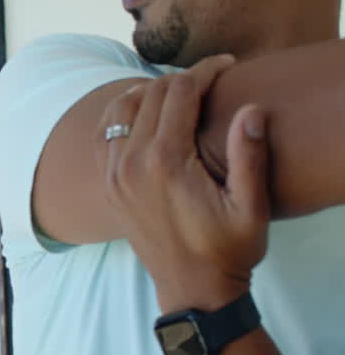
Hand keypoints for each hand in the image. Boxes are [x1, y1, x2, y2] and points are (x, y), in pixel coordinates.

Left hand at [97, 55, 270, 312]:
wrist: (193, 289)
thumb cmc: (228, 251)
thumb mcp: (250, 207)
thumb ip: (249, 156)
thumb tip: (250, 109)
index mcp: (165, 162)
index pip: (179, 92)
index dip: (205, 70)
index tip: (227, 64)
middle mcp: (131, 163)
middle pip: (150, 94)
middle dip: (182, 78)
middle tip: (211, 78)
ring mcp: (113, 174)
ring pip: (121, 108)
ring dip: (148, 91)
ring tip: (179, 92)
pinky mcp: (108, 185)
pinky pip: (104, 134)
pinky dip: (120, 113)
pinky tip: (142, 112)